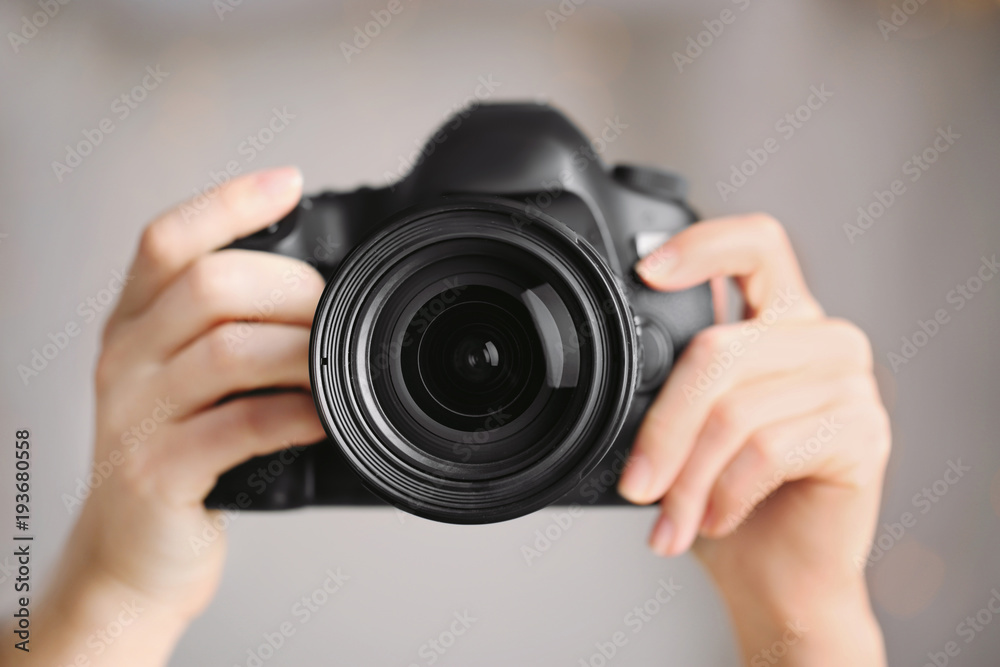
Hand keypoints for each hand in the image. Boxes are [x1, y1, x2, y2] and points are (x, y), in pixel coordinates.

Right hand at [20, 167, 326, 665]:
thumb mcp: (185, 380)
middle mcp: (125, 357)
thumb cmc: (176, 457)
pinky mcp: (157, 471)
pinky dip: (294, 413)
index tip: (291, 183)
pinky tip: (323, 415)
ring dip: (302, 349)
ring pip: (228, 349)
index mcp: (133, 323)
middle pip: (209, 283)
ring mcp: (136, 415)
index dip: (229, 202)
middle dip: (291, 287)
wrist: (131, 558)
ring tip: (336, 360)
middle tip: (333, 310)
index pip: (168, 237)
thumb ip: (224, 330)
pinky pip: (239, 426)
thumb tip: (315, 291)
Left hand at [617, 214, 889, 664]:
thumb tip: (613, 370)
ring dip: (687, 478)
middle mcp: (822, 338)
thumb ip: (675, 384)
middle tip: (637, 485)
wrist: (780, 579)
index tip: (645, 273)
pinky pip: (768, 450)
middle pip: (719, 350)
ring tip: (671, 518)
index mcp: (780, 320)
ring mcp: (849, 381)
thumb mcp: (691, 428)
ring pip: (736, 410)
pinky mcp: (864, 432)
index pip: (755, 245)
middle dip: (663, 429)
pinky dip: (724, 493)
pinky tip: (715, 519)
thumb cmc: (729, 500)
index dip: (701, 244)